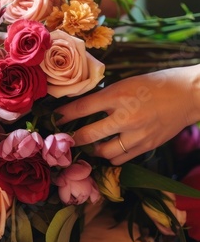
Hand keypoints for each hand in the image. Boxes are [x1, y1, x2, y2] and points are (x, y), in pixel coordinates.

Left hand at [57, 66, 199, 164]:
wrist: (187, 95)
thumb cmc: (156, 84)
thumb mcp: (127, 83)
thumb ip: (107, 97)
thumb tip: (84, 108)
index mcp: (118, 95)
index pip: (83, 108)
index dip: (64, 115)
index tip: (54, 119)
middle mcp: (126, 116)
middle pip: (89, 134)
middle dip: (73, 138)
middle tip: (66, 139)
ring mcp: (137, 134)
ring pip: (104, 152)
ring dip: (93, 150)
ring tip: (89, 145)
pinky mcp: (147, 146)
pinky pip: (121, 159)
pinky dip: (111, 156)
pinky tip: (109, 150)